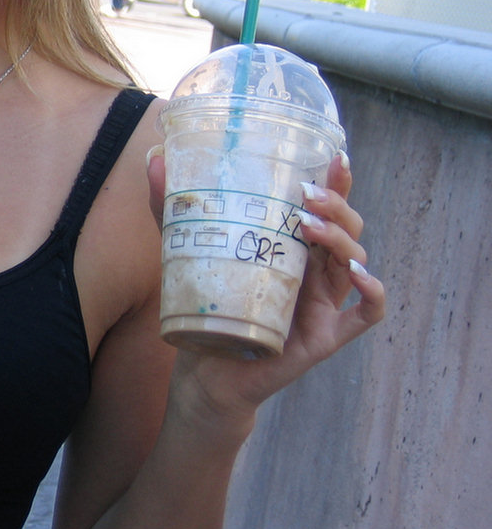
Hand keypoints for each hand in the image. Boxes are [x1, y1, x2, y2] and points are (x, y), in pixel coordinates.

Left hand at [146, 149, 385, 428]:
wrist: (204, 372)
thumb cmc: (206, 305)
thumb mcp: (186, 251)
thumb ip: (170, 208)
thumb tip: (155, 159)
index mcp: (290, 246)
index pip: (324, 208)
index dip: (337, 182)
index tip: (333, 156)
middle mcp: (314, 270)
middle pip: (347, 229)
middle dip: (337, 205)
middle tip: (307, 194)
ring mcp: (324, 303)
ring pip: (354, 261)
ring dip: (341, 239)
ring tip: (310, 226)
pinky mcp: (325, 335)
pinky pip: (367, 314)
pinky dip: (373, 293)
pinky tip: (360, 275)